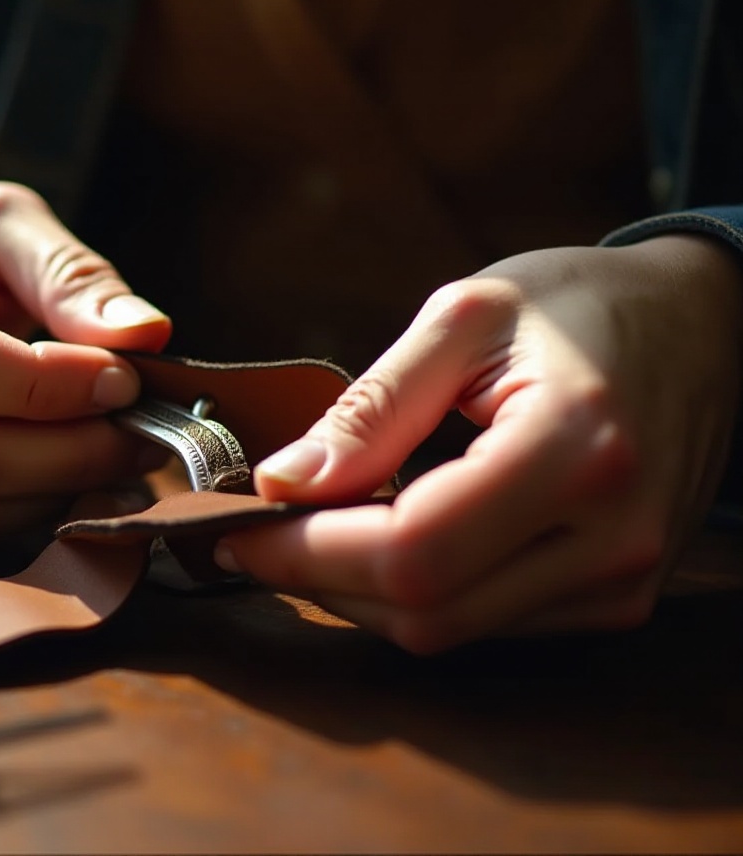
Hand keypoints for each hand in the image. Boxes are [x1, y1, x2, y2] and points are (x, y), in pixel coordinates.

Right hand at [0, 176, 171, 547]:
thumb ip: (69, 273)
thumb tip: (146, 335)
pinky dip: (32, 516)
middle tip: (147, 425)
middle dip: (73, 451)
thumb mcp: (1, 220)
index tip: (124, 377)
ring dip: (62, 492)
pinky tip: (76, 476)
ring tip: (123, 450)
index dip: (46, 385)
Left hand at [215, 235, 742, 651]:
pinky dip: (415, 592)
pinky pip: (487, 622)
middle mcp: (612, 538)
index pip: (414, 550)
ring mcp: (621, 579)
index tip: (238, 526)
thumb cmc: (579, 303)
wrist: (694, 325)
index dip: (308, 552)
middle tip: (258, 531)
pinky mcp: (616, 594)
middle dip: (320, 579)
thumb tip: (284, 482)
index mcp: (576, 450)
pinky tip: (381, 538)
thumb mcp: (464, 320)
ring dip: (361, 592)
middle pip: (426, 610)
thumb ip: (373, 407)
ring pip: (450, 630)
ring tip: (311, 529)